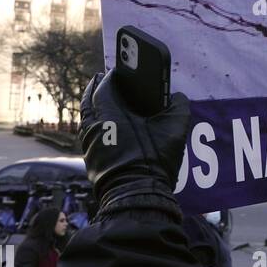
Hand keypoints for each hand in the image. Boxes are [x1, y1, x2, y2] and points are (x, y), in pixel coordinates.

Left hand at [78, 70, 190, 208]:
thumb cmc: (153, 160)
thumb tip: (177, 98)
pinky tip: (109, 128)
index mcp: (109, 114)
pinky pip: (90, 134)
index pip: (104, 86)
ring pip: (88, 118)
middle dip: (97, 88)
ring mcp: (89, 145)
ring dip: (95, 107)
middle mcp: (93, 126)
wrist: (137, 195)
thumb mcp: (174, 130)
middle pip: (89, 100)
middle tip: (104, 80)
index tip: (119, 71)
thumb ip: (178, 106)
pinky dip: (96, 124)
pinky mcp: (91, 159)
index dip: (112, 76)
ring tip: (106, 102)